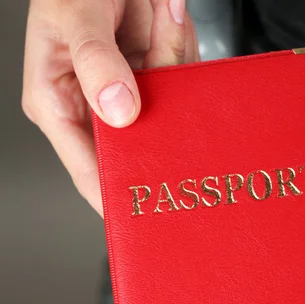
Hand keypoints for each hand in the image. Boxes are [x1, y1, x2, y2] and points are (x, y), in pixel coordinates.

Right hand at [22, 0, 199, 214]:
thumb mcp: (74, 15)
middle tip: (176, 115)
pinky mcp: (149, 74)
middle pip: (137, 144)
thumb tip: (119, 111)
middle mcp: (92, 106)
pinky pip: (179, 82)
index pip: (89, 169)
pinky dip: (183, 55)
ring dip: (173, 72)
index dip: (116, 196)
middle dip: (160, 129)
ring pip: (166, 113)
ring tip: (160, 19)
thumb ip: (95, 61)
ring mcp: (125, 91)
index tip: (143, 217)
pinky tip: (168, 18)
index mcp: (57, 103)